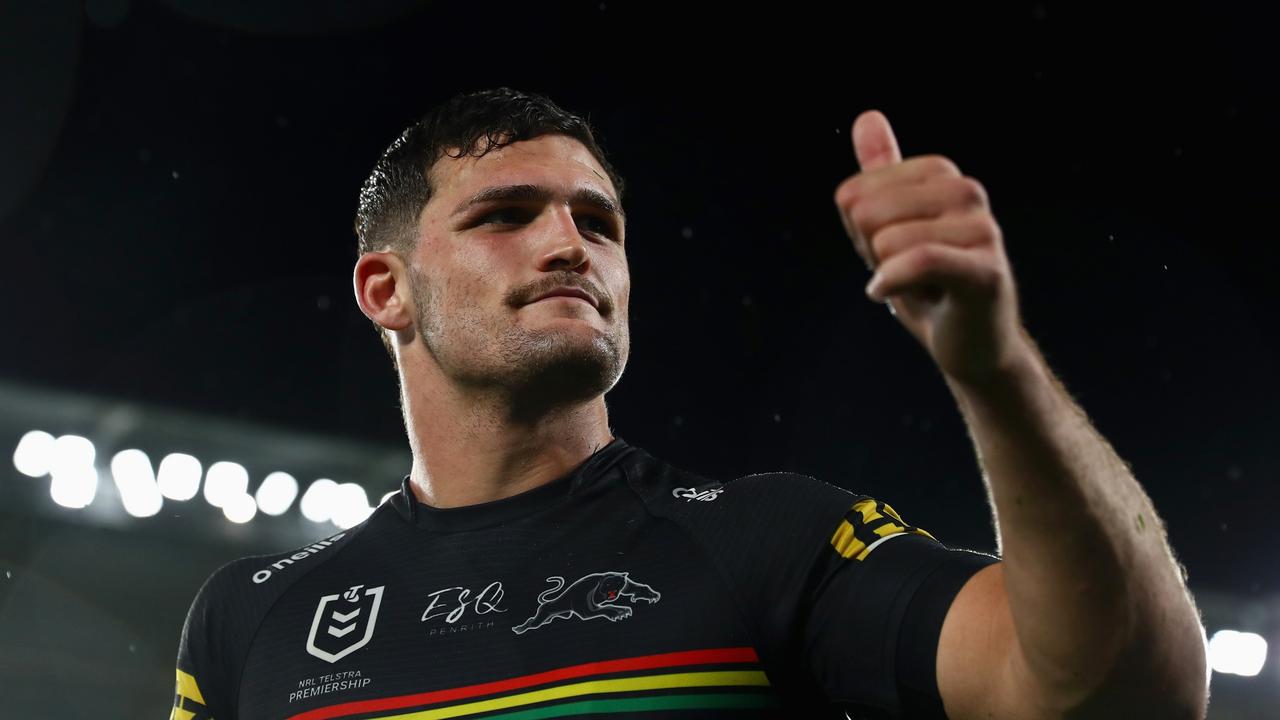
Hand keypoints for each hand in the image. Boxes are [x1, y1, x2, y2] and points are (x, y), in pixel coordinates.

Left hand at [834, 110, 1031, 386]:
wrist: (971, 345)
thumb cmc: (930, 286)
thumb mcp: (891, 227)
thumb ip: (879, 175)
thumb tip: (867, 116)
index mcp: (942, 175)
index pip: (856, 193)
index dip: (861, 234)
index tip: (894, 253)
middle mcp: (967, 192)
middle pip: (868, 212)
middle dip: (874, 255)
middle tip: (909, 275)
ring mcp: (982, 229)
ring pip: (888, 240)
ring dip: (891, 276)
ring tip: (923, 288)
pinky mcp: (986, 270)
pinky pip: (919, 259)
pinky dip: (892, 283)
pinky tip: (889, 294)